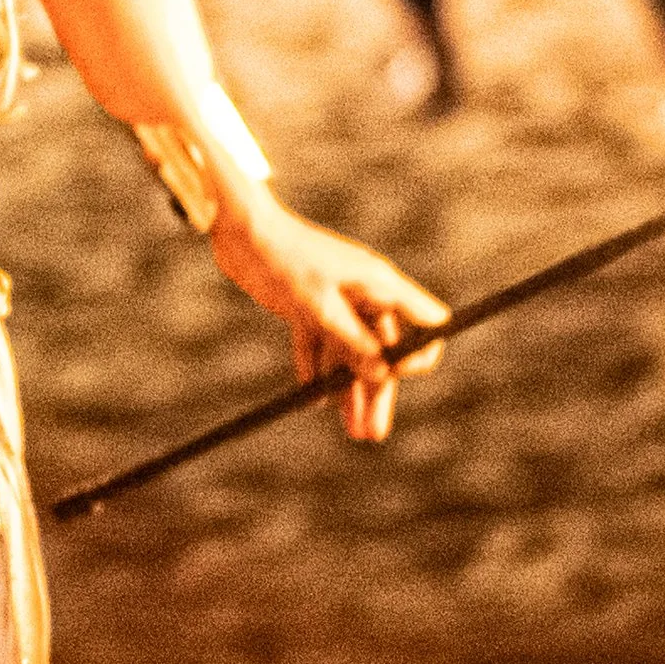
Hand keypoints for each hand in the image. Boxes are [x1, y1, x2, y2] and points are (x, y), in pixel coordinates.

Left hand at [207, 191, 447, 444]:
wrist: (240, 229)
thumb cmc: (286, 259)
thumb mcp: (320, 308)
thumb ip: (352, 342)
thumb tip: (383, 376)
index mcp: (379, 284)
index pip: (424, 322)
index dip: (418, 354)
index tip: (396, 376)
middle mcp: (364, 294)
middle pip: (382, 350)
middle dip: (378, 392)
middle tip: (373, 434)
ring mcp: (336, 300)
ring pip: (349, 353)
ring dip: (348, 391)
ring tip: (351, 431)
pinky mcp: (307, 306)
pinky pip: (319, 345)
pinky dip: (316, 370)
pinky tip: (313, 401)